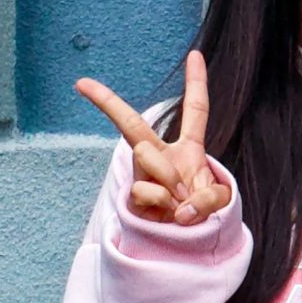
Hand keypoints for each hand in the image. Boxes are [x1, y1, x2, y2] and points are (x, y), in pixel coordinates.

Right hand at [74, 50, 230, 225]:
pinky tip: (169, 218)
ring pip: (148, 156)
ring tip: (180, 205)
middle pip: (134, 126)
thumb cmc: (204, 217)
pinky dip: (163, 203)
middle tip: (82, 83)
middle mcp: (161, 158)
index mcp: (188, 151)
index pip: (195, 111)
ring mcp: (144, 176)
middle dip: (107, 102)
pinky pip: (146, 188)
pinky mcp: (133, 198)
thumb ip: (210, 198)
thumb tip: (181, 207)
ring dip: (169, 180)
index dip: (196, 83)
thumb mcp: (220, 203)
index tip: (195, 54)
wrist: (188, 248)